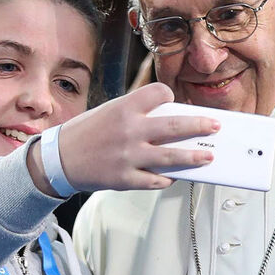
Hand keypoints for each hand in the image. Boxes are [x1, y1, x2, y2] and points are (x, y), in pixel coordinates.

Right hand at [51, 82, 219, 192]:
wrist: (59, 159)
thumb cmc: (85, 133)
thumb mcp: (109, 113)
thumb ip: (136, 115)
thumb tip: (168, 123)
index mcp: (125, 108)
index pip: (159, 93)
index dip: (170, 97)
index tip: (175, 103)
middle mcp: (130, 131)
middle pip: (175, 126)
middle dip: (200, 125)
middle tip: (215, 126)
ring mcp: (129, 157)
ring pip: (171, 157)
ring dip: (194, 157)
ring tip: (209, 156)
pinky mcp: (125, 178)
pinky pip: (155, 180)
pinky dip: (167, 179)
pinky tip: (175, 176)